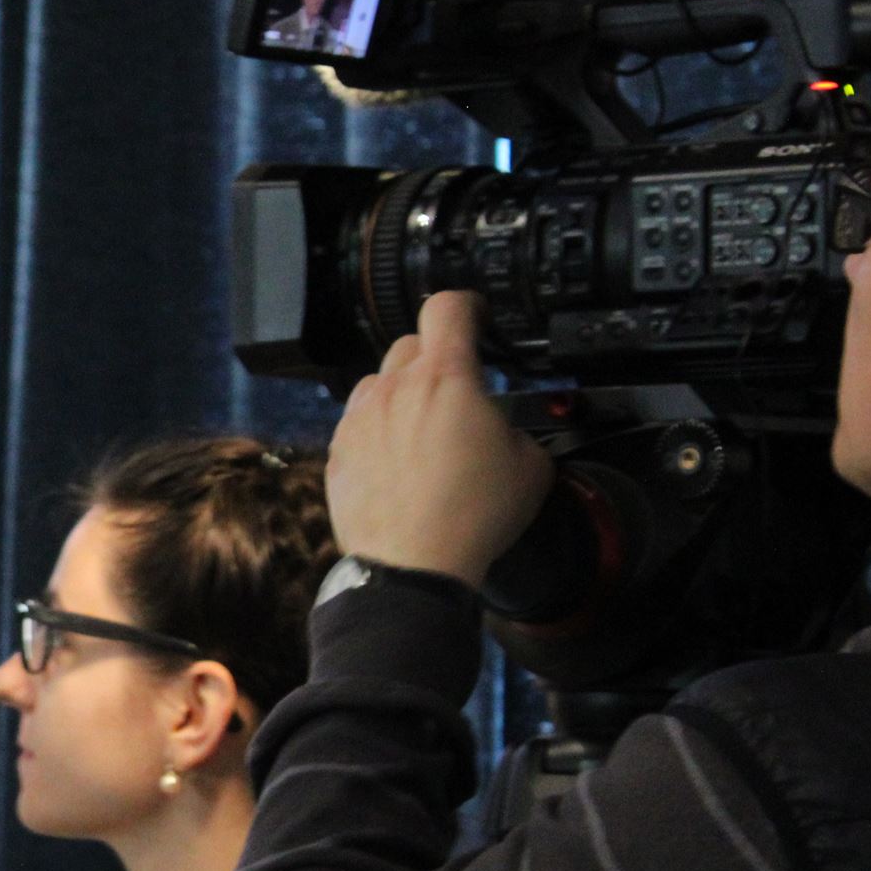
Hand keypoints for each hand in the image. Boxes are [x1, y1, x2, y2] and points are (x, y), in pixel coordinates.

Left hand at [328, 291, 554, 587]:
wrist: (412, 565)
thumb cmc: (471, 516)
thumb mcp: (531, 465)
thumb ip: (518, 427)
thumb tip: (506, 427)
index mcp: (446, 378)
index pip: (448, 307)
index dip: (467, 305)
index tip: (476, 316)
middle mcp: (395, 389)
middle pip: (411, 343)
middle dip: (437, 355)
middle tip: (458, 386)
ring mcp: (360, 418)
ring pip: (381, 381)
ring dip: (404, 392)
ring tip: (428, 429)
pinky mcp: (339, 450)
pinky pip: (360, 422)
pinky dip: (380, 428)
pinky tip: (401, 459)